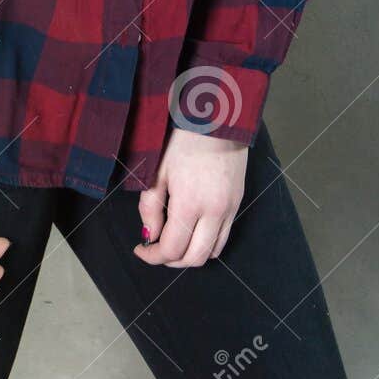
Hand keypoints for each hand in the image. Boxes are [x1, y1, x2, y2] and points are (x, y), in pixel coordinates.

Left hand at [133, 128, 248, 266]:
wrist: (217, 117)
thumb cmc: (183, 139)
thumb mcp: (158, 170)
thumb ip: (151, 207)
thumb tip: (149, 236)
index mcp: (191, 203)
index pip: (172, 249)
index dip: (152, 256)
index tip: (140, 249)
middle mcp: (215, 211)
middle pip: (194, 258)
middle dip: (171, 261)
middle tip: (156, 250)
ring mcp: (230, 208)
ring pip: (213, 252)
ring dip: (191, 255)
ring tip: (174, 241)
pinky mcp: (238, 202)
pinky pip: (224, 236)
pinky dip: (208, 243)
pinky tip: (193, 229)